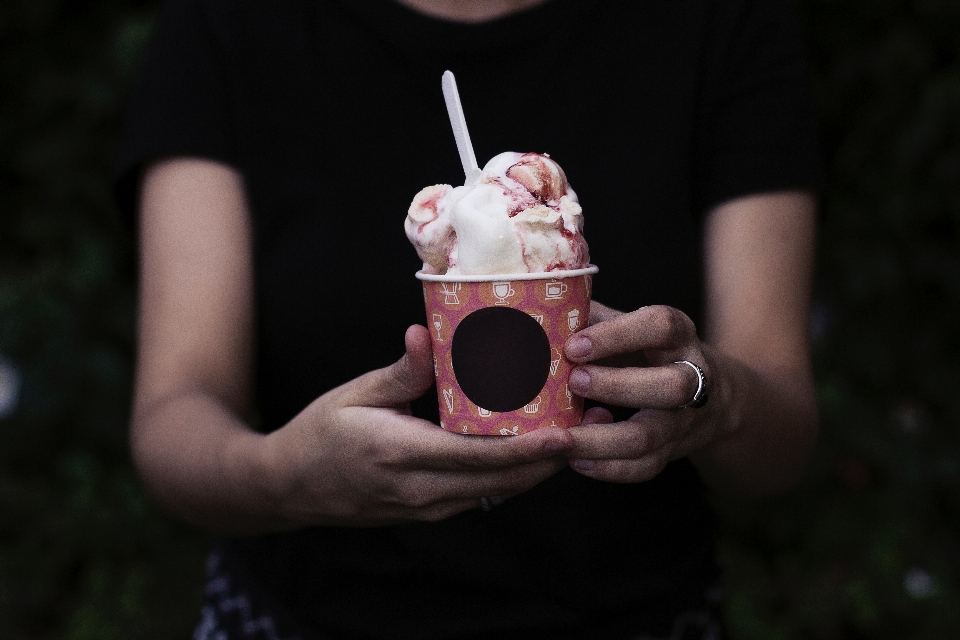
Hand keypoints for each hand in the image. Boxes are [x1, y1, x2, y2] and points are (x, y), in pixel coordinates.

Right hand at [263, 325, 574, 525]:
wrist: (290, 486)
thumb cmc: (320, 434)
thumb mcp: (354, 395)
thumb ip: (399, 372)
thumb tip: (423, 334)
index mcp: (402, 455)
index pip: (478, 458)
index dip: (527, 450)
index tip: (567, 434)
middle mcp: (421, 490)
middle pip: (501, 481)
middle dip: (550, 460)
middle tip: (591, 425)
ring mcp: (427, 506)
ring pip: (497, 492)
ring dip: (538, 468)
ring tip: (576, 433)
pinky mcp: (429, 509)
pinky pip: (482, 494)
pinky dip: (511, 473)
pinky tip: (533, 448)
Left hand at [562, 303, 725, 482]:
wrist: (711, 396)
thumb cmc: (648, 352)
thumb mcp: (630, 326)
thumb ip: (593, 318)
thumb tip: (540, 313)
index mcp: (678, 336)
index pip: (660, 327)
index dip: (618, 335)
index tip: (574, 345)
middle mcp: (692, 377)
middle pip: (670, 386)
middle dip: (617, 386)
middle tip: (573, 382)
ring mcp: (685, 419)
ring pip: (649, 435)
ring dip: (601, 439)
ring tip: (561, 436)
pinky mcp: (673, 451)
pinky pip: (645, 467)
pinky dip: (608, 468)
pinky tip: (575, 460)